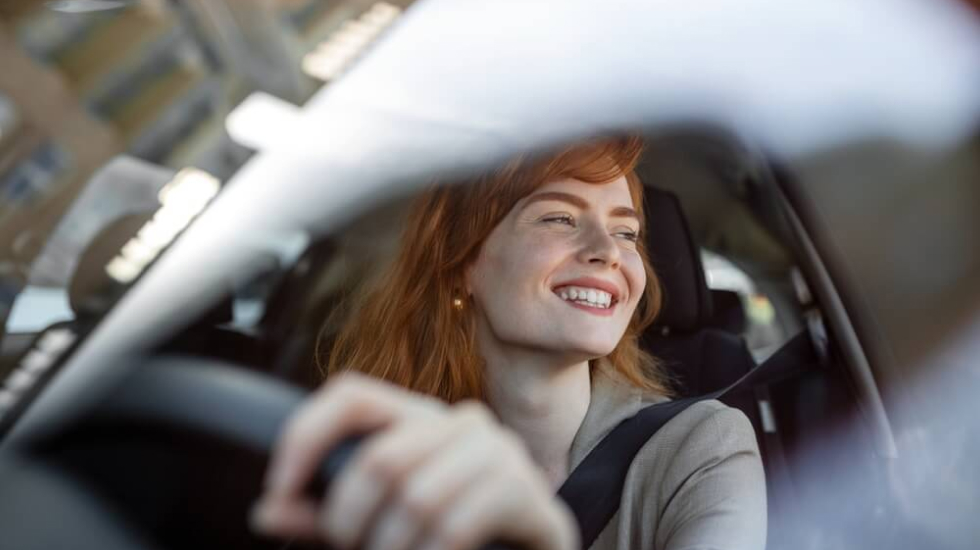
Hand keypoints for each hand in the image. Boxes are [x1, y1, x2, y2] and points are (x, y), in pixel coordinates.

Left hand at [251, 373, 578, 549]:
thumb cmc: (449, 539)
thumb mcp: (377, 526)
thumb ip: (325, 518)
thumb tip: (266, 511)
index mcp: (416, 419)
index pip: (351, 395)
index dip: (304, 436)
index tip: (276, 492)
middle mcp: (457, 421)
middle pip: (380, 458)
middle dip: (349, 522)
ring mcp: (497, 449)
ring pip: (416, 497)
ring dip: (390, 549)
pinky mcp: (524, 488)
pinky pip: (455, 525)